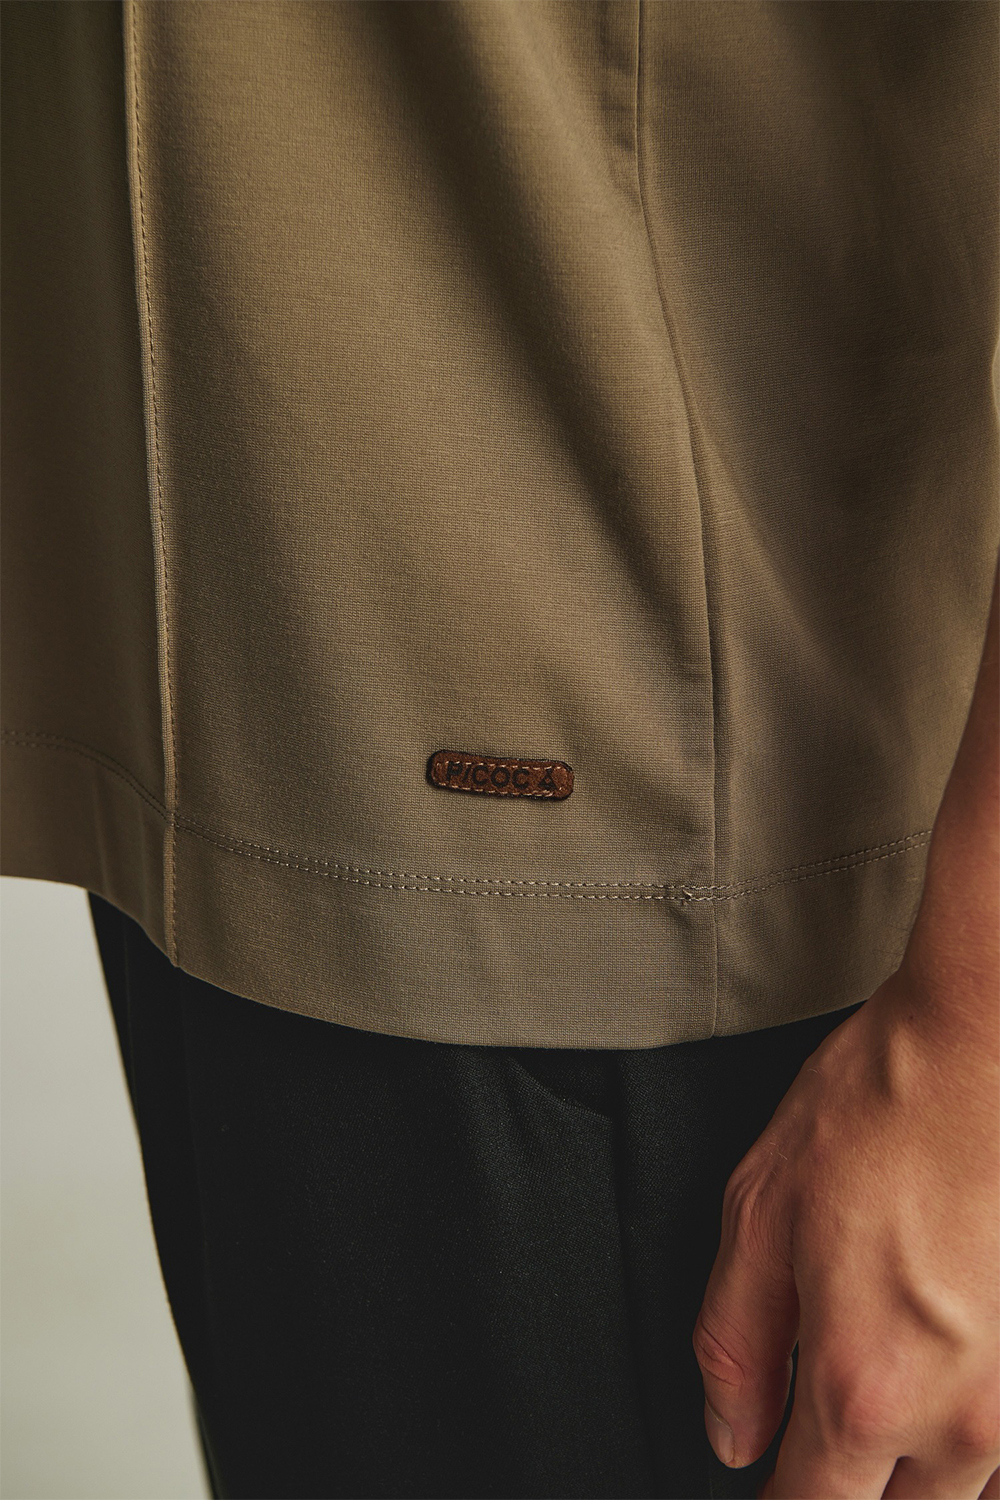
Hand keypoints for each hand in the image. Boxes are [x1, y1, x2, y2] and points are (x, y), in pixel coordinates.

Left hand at [693, 964, 998, 1498]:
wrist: (982, 1045)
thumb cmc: (880, 1109)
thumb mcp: (760, 1214)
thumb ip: (735, 1345)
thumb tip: (731, 1435)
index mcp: (865, 1386)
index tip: (768, 1481)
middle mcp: (960, 1415)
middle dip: (849, 1489)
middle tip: (821, 1428)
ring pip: (969, 1491)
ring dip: (920, 1470)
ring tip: (887, 1398)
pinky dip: (978, 1438)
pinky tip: (944, 1370)